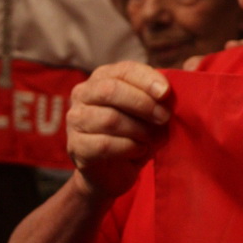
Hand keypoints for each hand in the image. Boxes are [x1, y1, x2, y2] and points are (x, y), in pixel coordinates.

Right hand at [65, 60, 171, 198]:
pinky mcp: (76, 146)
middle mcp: (83, 94)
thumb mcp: (151, 112)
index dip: (146, 79)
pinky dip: (129, 147)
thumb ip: (159, 97)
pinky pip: (105, 144)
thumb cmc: (136, 134)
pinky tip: (139, 150)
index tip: (165, 93)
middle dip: (143, 103)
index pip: (124, 70)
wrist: (115, 172)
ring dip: (138, 129)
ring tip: (150, 138)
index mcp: (102, 78)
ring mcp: (75, 120)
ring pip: (109, 119)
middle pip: (111, 90)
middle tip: (164, 118)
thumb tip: (166, 90)